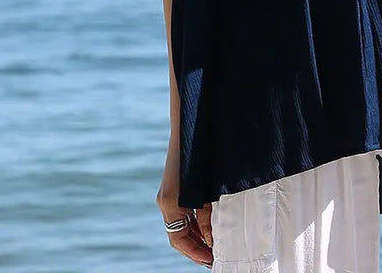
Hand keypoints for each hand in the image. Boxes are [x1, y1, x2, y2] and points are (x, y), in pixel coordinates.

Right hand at [156, 140, 213, 266]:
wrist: (193, 123)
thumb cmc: (205, 155)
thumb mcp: (209, 190)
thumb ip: (208, 215)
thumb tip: (211, 239)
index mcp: (171, 202)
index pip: (178, 239)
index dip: (194, 253)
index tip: (211, 260)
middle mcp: (166, 199)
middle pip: (178, 233)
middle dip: (196, 246)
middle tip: (216, 257)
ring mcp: (168, 192)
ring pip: (180, 223)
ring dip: (196, 234)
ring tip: (215, 244)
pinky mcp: (174, 185)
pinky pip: (182, 210)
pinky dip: (194, 220)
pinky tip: (209, 223)